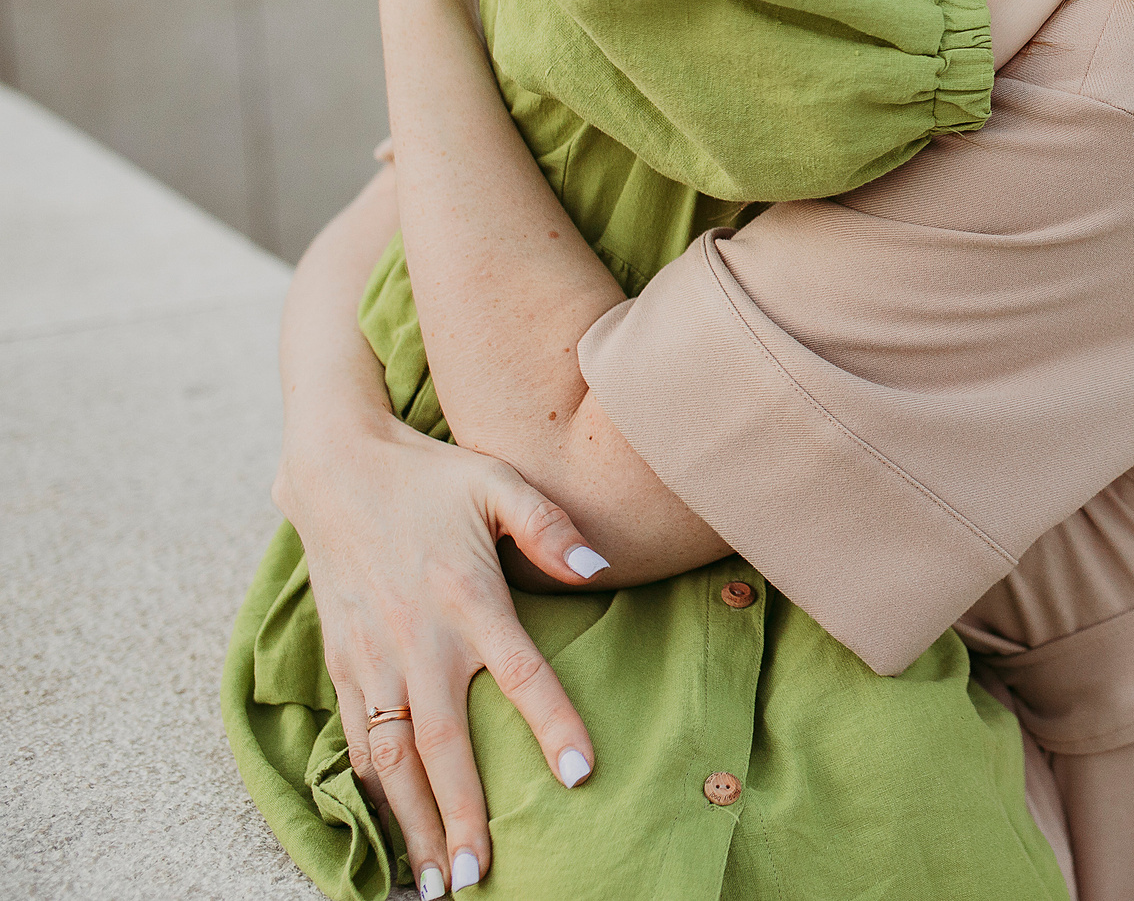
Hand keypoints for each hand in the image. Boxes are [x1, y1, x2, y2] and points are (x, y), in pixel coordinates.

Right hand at [276, 410, 607, 896]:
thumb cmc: (431, 477)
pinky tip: (393, 829)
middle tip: (480, 876)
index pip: (522, 676)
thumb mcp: (499, 484)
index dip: (552, 728)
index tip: (579, 777)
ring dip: (413, 823)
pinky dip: (373, 792)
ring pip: (392, 760)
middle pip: (445, 746)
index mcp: (469, 599)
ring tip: (433, 882)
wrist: (338, 469)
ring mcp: (373, 659)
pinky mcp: (342, 664)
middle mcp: (418, 641)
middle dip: (461, 816)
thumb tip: (601, 567)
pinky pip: (357, 741)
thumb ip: (552, 526)